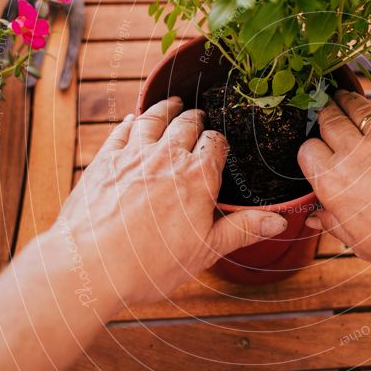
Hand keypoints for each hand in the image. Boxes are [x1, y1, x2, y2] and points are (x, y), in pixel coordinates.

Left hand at [50, 97, 287, 304]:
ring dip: (166, 108)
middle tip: (198, 117)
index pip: (216, 143)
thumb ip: (243, 229)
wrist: (89, 267)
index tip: (219, 144)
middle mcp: (168, 156)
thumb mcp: (206, 251)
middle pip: (186, 124)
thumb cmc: (150, 264)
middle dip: (196, 119)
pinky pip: (122, 130)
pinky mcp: (104, 159)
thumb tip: (280, 221)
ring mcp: (133, 154)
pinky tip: (134, 119)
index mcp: (198, 177)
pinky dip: (132, 121)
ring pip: (154, 119)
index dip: (219, 142)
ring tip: (173, 104)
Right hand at [297, 90, 370, 277]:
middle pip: (328, 120)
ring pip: (356, 107)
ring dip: (345, 102)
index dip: (310, 153)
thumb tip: (314, 218)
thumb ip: (334, 223)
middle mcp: (354, 155)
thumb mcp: (361, 243)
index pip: (307, 150)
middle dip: (323, 116)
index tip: (316, 157)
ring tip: (340, 99)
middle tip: (322, 114)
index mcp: (334, 184)